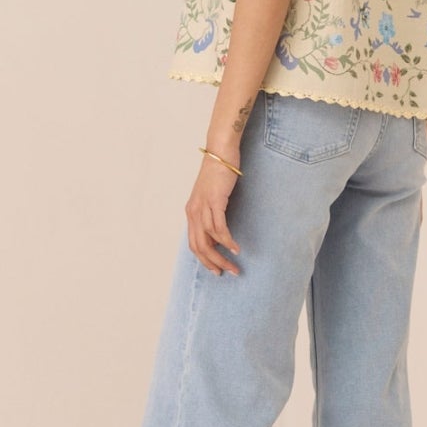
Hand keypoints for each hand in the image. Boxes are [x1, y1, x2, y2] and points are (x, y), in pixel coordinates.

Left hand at [187, 153, 242, 274]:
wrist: (221, 153)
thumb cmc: (219, 174)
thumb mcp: (212, 197)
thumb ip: (212, 214)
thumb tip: (218, 233)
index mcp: (191, 212)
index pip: (194, 243)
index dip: (204, 260)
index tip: (216, 270)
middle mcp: (193, 211)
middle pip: (199, 245)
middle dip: (213, 263)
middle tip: (227, 273)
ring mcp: (203, 206)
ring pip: (209, 239)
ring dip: (222, 255)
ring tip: (235, 264)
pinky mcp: (214, 201)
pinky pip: (219, 227)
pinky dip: (226, 240)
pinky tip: (235, 248)